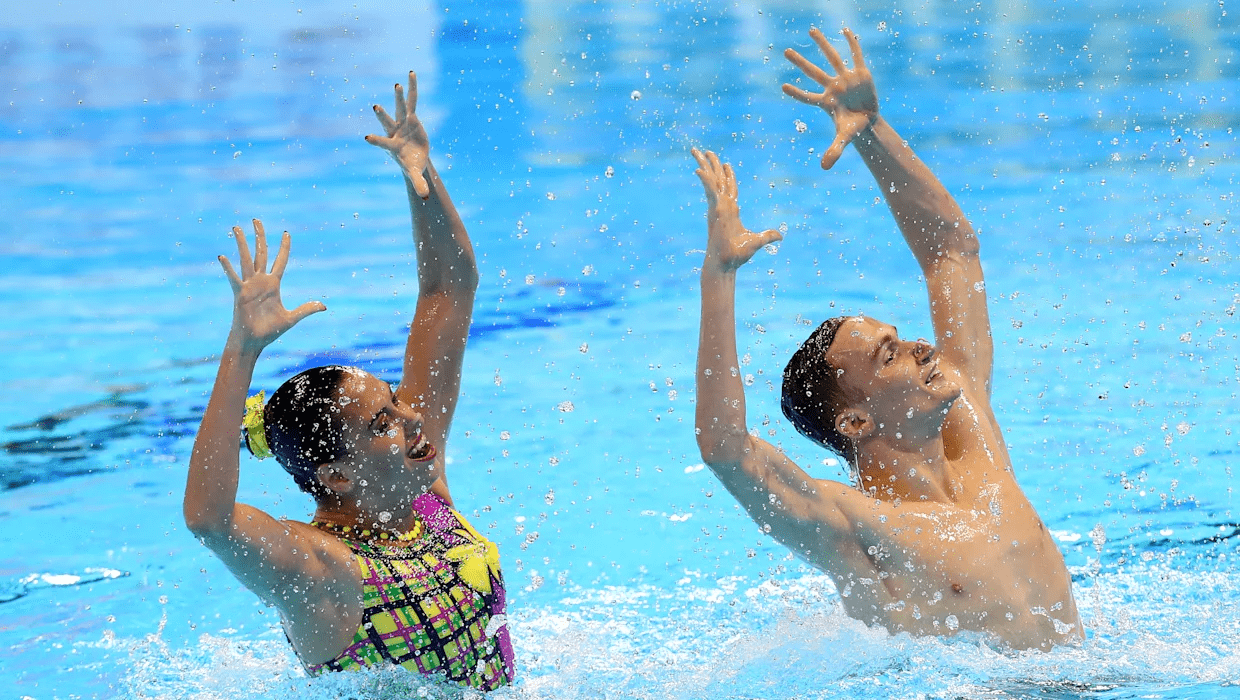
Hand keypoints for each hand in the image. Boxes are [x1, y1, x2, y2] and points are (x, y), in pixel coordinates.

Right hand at [218, 220, 325, 351]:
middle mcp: (261, 281)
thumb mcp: (292, 318)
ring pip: (246, 260)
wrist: (254, 342)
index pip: (280, 261)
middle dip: (259, 236)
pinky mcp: (240, 294)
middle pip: (261, 253)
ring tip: (237, 228)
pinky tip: (222, 257)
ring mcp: (249, 286)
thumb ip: (306, 309)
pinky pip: (234, 278)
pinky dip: (228, 268)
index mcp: (273, 285)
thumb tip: (323, 306)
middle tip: (256, 220)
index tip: (286, 233)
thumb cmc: (270, 331)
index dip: (284, 247)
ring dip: (242, 244)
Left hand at [365, 71, 431, 198]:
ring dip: (399, 97)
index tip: (366, 138)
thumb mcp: (415, 174)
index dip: (376, 141)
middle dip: (382, 115)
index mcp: (392, 147)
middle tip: (375, 107)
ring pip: (400, 108)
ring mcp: (402, 123)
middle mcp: (394, 132)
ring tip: (397, 84)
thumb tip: (425, 197)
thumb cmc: (411, 164)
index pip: (382, 143)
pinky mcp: (411, 117)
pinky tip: (411, 73)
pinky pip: (412, 100)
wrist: (414, 156)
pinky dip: (412, 88)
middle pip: (387, 122)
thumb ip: (418, 183)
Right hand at [692, 148, 781, 272]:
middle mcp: (722, 206)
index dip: (728, 175)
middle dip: (711, 164)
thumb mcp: (757, 241)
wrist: (726, 263)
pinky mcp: (715, 210)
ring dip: (704, 165)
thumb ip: (768, 236)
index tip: (725, 164)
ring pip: (711, 180)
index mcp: (731, 210)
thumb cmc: (738, 255)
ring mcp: (717, 207)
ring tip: (696, 151)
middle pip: (717, 179)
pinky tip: (699, 170)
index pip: (729, 188)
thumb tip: (780, 236)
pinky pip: (710, 191)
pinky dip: (705, 180)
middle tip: (704, 151)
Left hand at [782, 27, 878, 169]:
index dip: (797, 94)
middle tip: (785, 52)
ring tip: (810, 30)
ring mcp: (845, 78)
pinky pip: (855, 55)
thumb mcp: (844, 139)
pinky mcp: (861, 73)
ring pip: (832, 58)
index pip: (808, 97)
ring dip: (822, 44)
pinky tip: (845, 30)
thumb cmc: (852, 129)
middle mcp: (832, 87)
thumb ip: (834, 151)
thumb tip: (824, 167)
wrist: (868, 121)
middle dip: (800, 62)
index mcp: (826, 103)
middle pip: (813, 73)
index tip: (783, 87)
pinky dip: (852, 43)